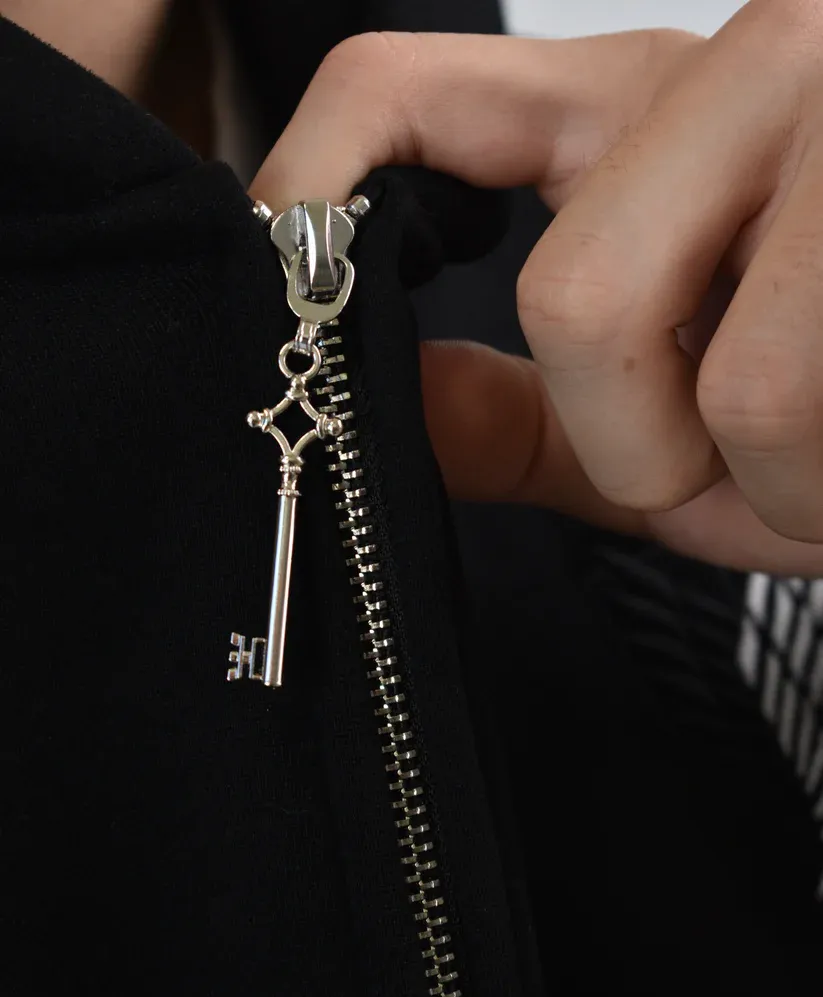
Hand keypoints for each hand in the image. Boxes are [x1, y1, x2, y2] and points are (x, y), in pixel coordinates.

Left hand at [252, 6, 822, 575]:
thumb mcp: (673, 411)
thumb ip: (524, 414)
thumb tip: (385, 402)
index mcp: (645, 108)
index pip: (406, 90)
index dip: (309, 189)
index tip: (283, 281)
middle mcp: (751, 64)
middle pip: (574, 295)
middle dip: (645, 449)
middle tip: (729, 464)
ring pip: (721, 386)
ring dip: (778, 491)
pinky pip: (804, 413)